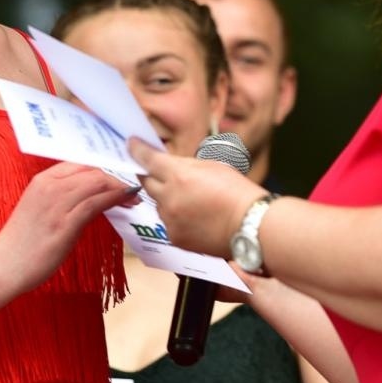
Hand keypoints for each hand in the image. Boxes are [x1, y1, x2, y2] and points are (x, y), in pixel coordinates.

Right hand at [0, 162, 141, 293]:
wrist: (5, 265)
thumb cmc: (23, 242)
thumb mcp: (40, 208)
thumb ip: (61, 197)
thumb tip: (88, 196)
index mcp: (42, 180)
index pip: (80, 162)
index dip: (103, 165)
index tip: (119, 173)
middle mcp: (49, 186)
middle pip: (92, 169)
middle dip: (116, 174)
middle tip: (132, 183)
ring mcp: (57, 204)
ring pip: (97, 182)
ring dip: (120, 186)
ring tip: (134, 194)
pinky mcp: (65, 223)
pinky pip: (96, 202)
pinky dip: (115, 197)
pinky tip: (128, 200)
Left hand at [127, 140, 264, 256]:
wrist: (250, 226)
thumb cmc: (238, 193)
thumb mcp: (213, 166)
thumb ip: (186, 165)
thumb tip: (170, 165)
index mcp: (179, 175)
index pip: (148, 159)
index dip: (137, 150)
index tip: (131, 145)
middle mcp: (169, 197)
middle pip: (147, 183)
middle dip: (152, 176)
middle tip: (161, 173)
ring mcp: (170, 220)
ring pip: (158, 204)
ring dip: (167, 199)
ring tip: (191, 201)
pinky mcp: (175, 237)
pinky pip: (168, 223)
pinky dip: (176, 218)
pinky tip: (195, 218)